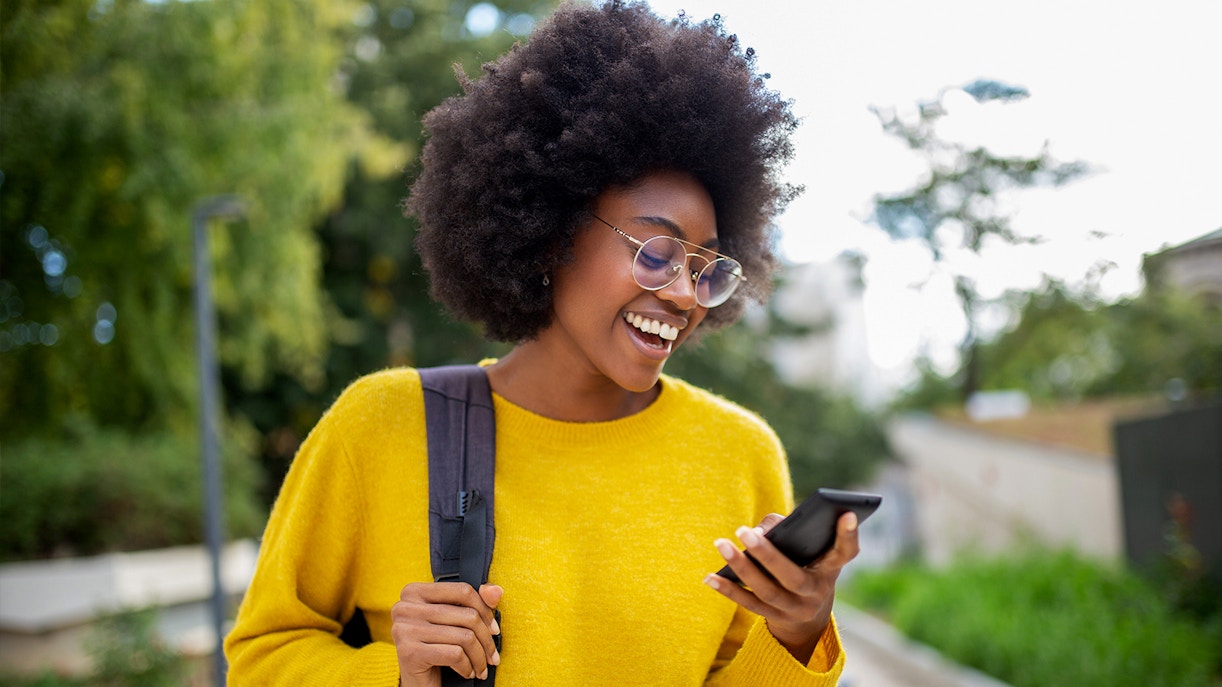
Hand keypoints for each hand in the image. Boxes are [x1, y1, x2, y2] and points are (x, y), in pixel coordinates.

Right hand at [392, 582, 502, 686]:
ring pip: (465, 637)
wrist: (416, 682)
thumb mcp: (453, 621)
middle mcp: (405, 607)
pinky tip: (467, 671)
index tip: (493, 628)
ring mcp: (405, 629)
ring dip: (479, 657)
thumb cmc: (435, 647)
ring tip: (481, 666)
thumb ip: (475, 602)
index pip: (462, 590)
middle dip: (486, 639)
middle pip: (467, 615)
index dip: (485, 610)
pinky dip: (467, 667)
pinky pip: (455, 655)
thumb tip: (496, 592)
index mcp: (414, 592)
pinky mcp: (410, 652)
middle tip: (492, 655)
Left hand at [704, 512, 859, 662]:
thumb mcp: (809, 550)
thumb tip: (758, 532)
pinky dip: (729, 590)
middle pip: (792, 577)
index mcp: (830, 569)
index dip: (848, 535)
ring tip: (722, 544)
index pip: (845, 553)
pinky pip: (749, 604)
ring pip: (766, 591)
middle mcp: (816, 592)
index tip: (847, 513)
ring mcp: (795, 609)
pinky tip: (710, 577)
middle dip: (767, 555)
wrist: (808, 614)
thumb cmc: (805, 564)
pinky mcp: (774, 618)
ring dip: (742, 567)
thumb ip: (788, 530)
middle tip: (743, 531)